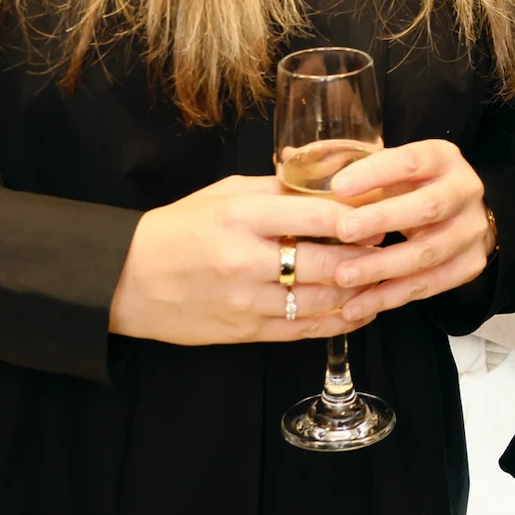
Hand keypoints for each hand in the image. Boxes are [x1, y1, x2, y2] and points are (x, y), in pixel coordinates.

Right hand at [108, 175, 370, 345]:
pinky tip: (358, 310)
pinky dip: (337, 321)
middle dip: (364, 256)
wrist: (126, 280)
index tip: (379, 212)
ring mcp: (246, 302)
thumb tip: (326, 182)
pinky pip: (303, 331)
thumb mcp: (223, 193)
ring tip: (381, 276)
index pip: (315, 216)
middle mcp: (246, 260)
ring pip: (320, 302)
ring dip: (358, 291)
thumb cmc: (177, 228)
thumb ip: (276, 188)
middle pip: (325, 263)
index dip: (356, 216)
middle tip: (387, 245)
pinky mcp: (245, 332)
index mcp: (241, 217)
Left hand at [328, 138, 492, 319]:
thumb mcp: (393, 168)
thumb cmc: (413, 187)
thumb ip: (352, 166)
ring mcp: (471, 232)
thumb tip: (292, 157)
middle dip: (382, 220)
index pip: (411, 161)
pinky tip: (357, 305)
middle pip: (428, 207)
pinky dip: (391, 297)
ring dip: (382, 267)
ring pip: (428, 253)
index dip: (375, 173)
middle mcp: (464, 192)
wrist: (464, 214)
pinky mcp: (469, 266)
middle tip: (342, 231)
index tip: (338, 186)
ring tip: (342, 277)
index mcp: (442, 159)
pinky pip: (429, 286)